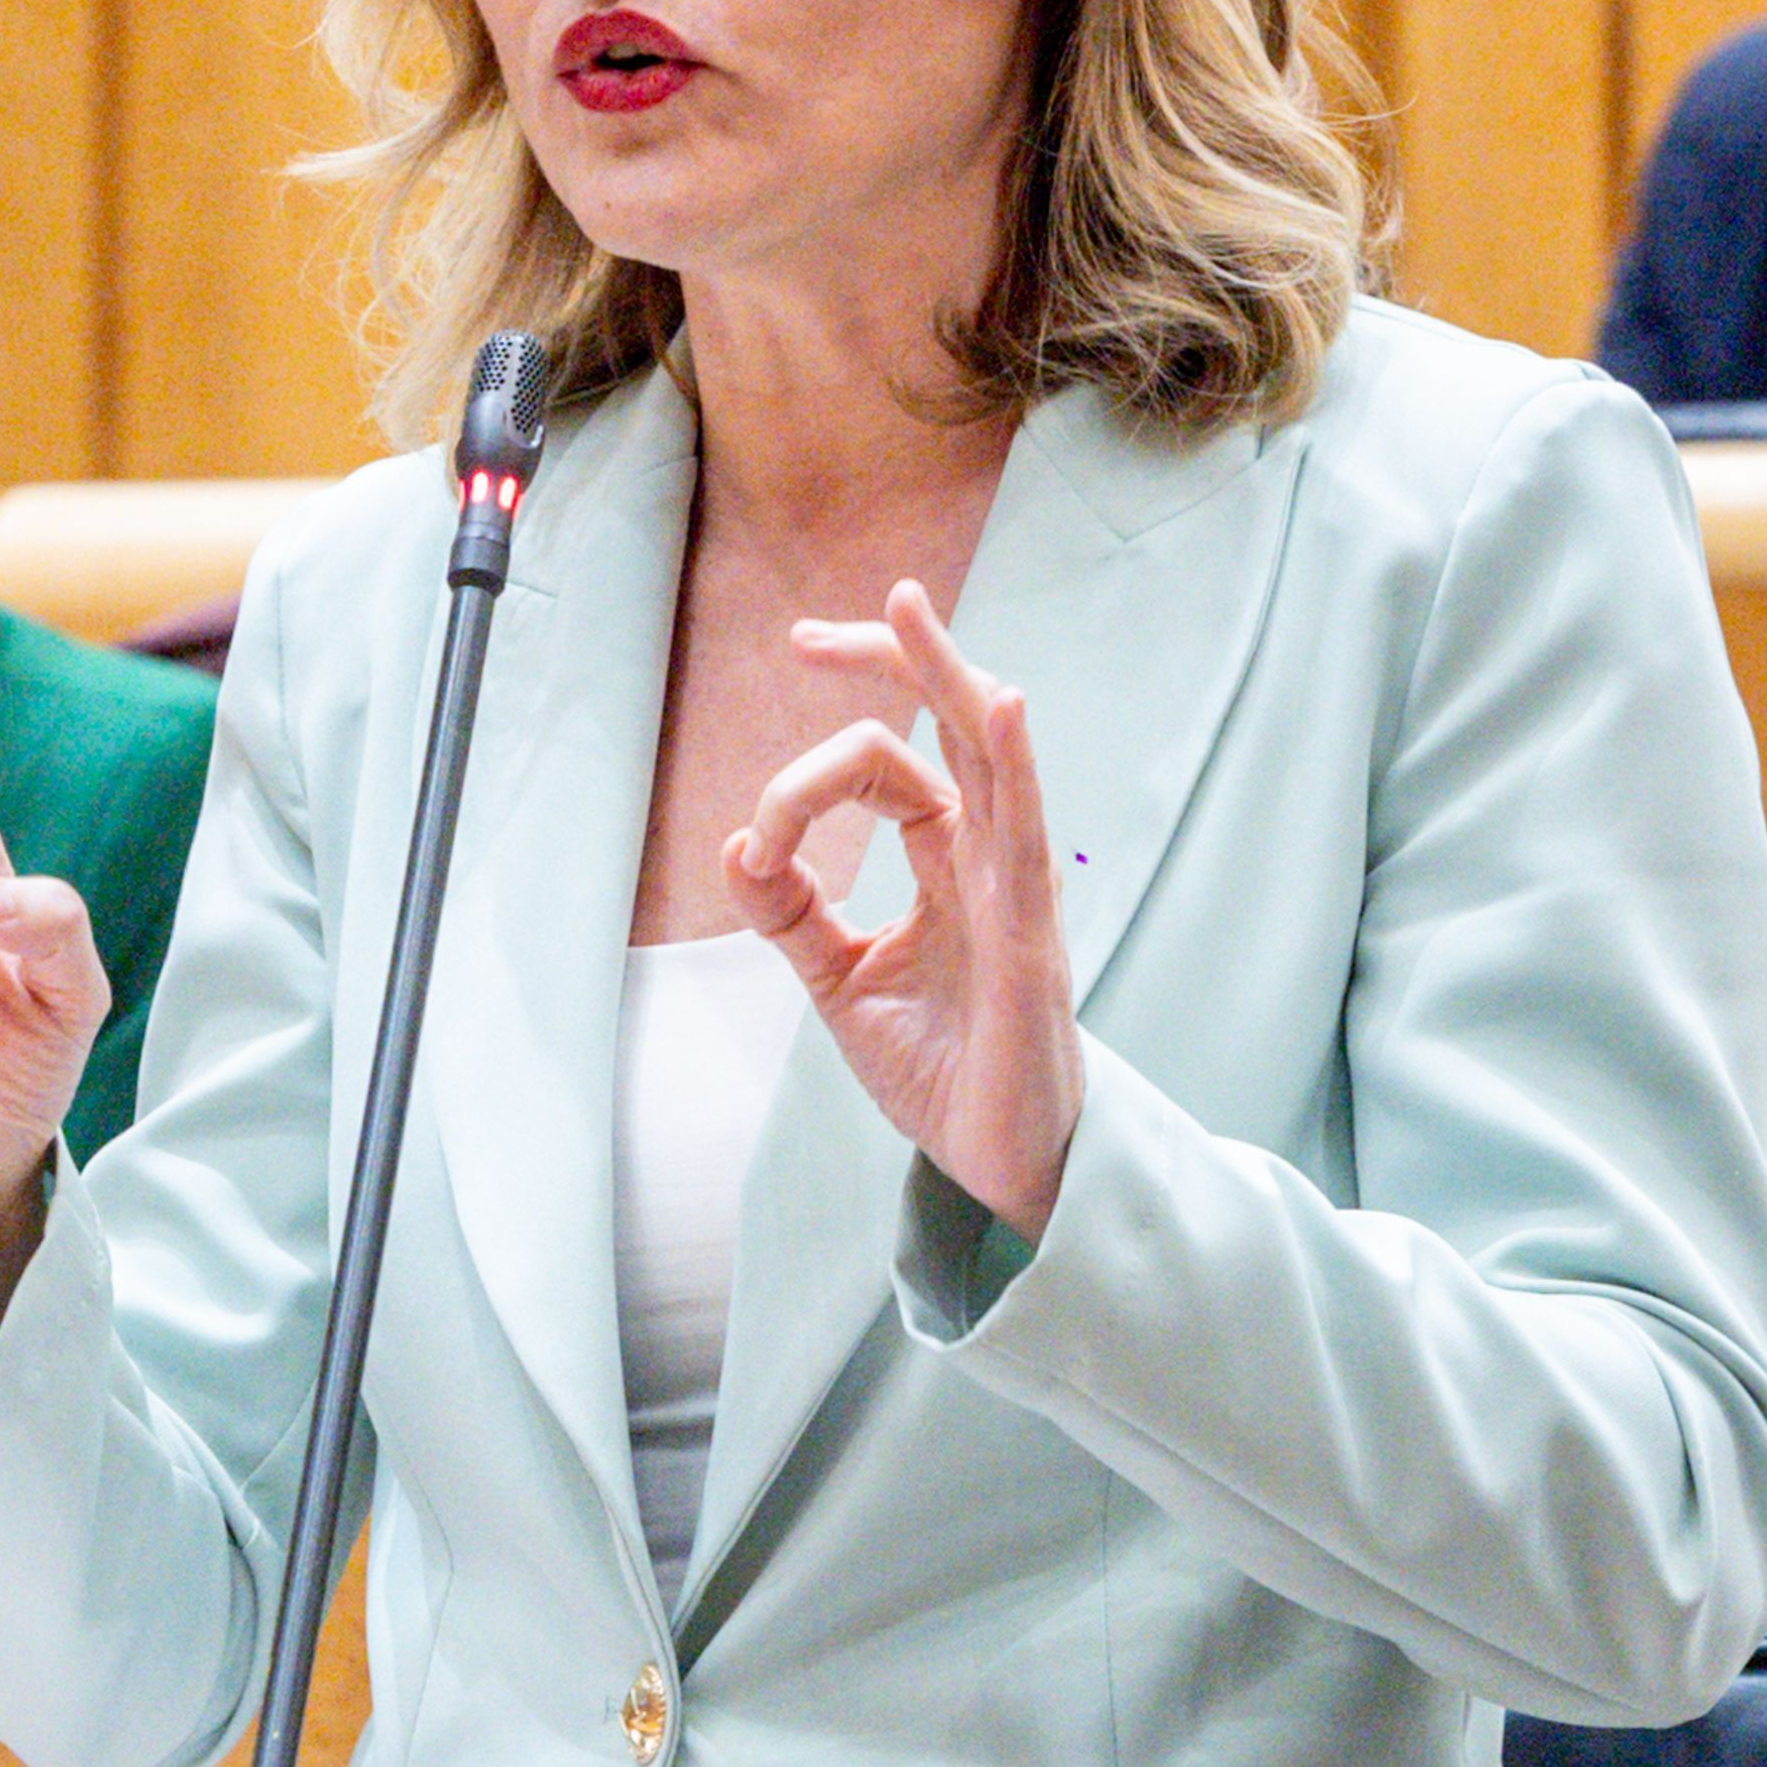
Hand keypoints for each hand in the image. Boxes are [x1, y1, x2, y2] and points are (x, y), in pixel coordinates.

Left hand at [720, 580, 1083, 1232]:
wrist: (996, 1161)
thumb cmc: (942, 1066)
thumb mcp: (839, 980)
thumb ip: (791, 914)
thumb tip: (737, 845)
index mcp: (946, 856)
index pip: (881, 764)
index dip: (801, 784)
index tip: (758, 851)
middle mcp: (985, 853)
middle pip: (946, 723)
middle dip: (887, 660)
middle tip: (807, 636)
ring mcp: (1015, 886)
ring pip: (985, 752)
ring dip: (944, 673)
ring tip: (908, 605)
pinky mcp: (1030, 935)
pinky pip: (1022, 833)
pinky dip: (1011, 762)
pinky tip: (998, 704)